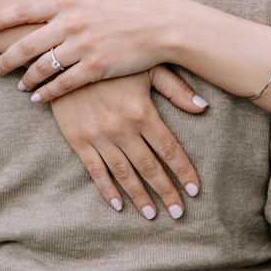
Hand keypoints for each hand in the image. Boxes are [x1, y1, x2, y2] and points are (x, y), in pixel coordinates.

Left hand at [0, 0, 179, 100]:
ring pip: (42, 67)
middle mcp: (71, 22)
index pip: (24, 8)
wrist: (160, 24)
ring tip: (19, 86)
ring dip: (26, 79)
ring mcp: (82, 46)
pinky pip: (62, 84)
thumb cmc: (127, 7)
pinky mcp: (94, 67)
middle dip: (6, 58)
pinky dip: (47, 93)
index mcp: (69, 1)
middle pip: (26, 42)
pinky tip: (38, 99)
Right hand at [50, 67, 205, 219]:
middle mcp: (122, 129)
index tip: (195, 190)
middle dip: (167, 191)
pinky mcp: (78, 139)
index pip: (169, 149)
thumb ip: (174, 88)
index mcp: (141, 111)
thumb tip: (203, 106)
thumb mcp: (146, 65)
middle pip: (150, 167)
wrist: (66, 56)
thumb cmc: (113, 55)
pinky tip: (118, 205)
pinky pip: (95, 171)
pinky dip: (107, 189)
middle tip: (179, 213)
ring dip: (140, 197)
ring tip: (153, 215)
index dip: (183, 171)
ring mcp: (99, 136)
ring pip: (125, 174)